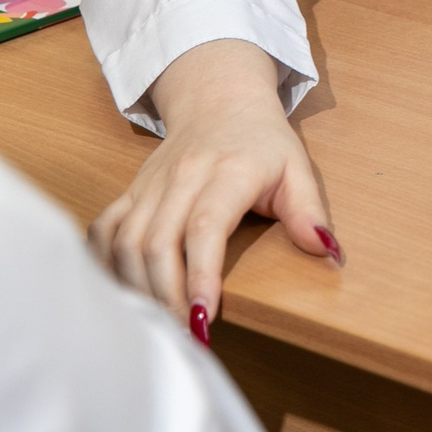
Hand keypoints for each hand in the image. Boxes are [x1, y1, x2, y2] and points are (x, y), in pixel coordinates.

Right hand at [88, 40, 341, 339]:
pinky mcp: (131, 192)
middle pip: (159, 243)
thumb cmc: (262, 141)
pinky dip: (106, 265)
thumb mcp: (297, 168)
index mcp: (227, 171)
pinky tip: (122, 294)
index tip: (205, 316)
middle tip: (185, 334)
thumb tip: (326, 251)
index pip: (205, 227)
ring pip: (127, 242)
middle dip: (167, 295)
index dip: (201, 274)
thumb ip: (309, 211)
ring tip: (159, 323)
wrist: (218, 98)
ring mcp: (150, 185)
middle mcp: (182, 178)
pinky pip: (104, 231)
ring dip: (138, 288)